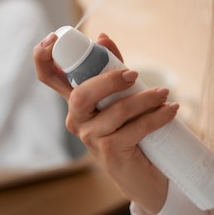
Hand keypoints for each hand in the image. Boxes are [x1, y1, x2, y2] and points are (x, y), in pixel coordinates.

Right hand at [33, 32, 174, 214]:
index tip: (53, 38)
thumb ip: (113, 68)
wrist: (146, 177)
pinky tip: (171, 110)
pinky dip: (157, 116)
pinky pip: (135, 128)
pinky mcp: (110, 152)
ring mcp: (91, 139)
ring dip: (146, 99)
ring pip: (116, 111)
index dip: (42, 56)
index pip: (48, 77)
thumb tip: (103, 37)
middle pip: (80, 95)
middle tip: (135, 74)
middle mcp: (77, 121)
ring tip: (165, 94)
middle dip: (108, 79)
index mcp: (76, 103)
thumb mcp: (122, 96)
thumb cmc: (133, 133)